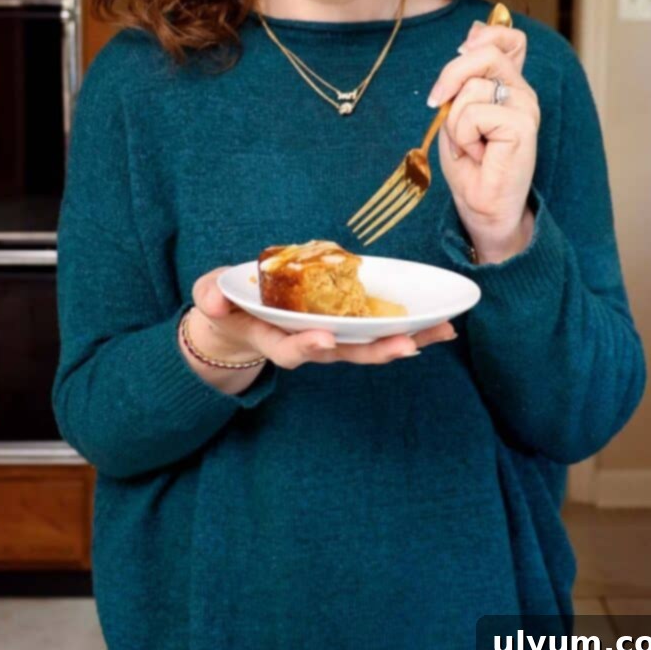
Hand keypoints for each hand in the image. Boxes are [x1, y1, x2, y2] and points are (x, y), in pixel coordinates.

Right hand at [190, 268, 457, 368]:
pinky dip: (410, 329)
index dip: (308, 346)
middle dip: (376, 350)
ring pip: (370, 345)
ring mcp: (332, 337)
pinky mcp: (347, 326)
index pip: (293, 348)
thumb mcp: (211, 297)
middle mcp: (309, 343)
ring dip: (406, 340)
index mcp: (275, 338)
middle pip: (346, 353)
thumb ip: (210, 296)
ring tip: (440, 333)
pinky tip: (440, 325)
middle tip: (407, 345)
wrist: (239, 318)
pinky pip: (380, 331)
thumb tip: (212, 301)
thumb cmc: (227, 304)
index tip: (325, 339)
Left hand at [427, 20, 539, 261]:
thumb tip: (470, 37)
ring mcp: (526, 106)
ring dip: (455, 121)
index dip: (487, 34)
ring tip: (469, 144)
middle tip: (438, 105)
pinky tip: (478, 154)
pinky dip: (464, 136)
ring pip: (472, 87)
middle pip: (485, 52)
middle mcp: (523, 91)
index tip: (463, 51)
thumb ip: (465, 77)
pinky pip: (474, 113)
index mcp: (510, 85)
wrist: (481, 206)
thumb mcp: (458, 111)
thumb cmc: (470, 164)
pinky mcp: (523, 124)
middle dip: (450, 76)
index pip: (510, 39)